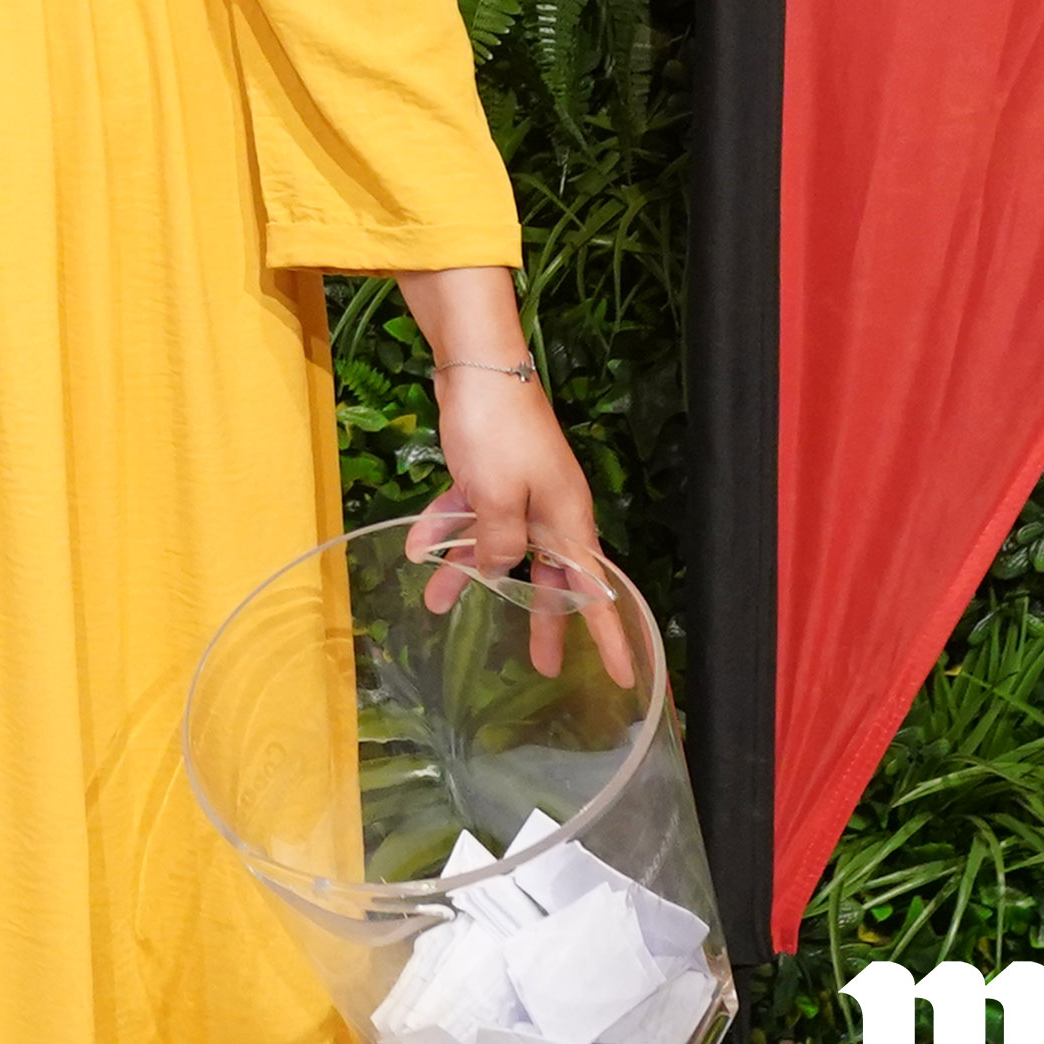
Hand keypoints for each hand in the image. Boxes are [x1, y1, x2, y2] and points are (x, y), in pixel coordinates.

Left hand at [417, 364, 628, 687]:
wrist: (478, 368)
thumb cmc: (498, 432)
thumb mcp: (498, 498)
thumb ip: (499, 544)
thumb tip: (496, 572)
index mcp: (568, 520)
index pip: (596, 591)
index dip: (609, 635)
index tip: (627, 676)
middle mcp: (550, 510)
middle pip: (548, 576)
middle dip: (540, 618)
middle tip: (542, 666)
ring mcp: (519, 491)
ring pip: (498, 545)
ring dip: (466, 571)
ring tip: (438, 605)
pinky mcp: (489, 474)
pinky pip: (470, 513)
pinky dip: (446, 527)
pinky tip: (417, 547)